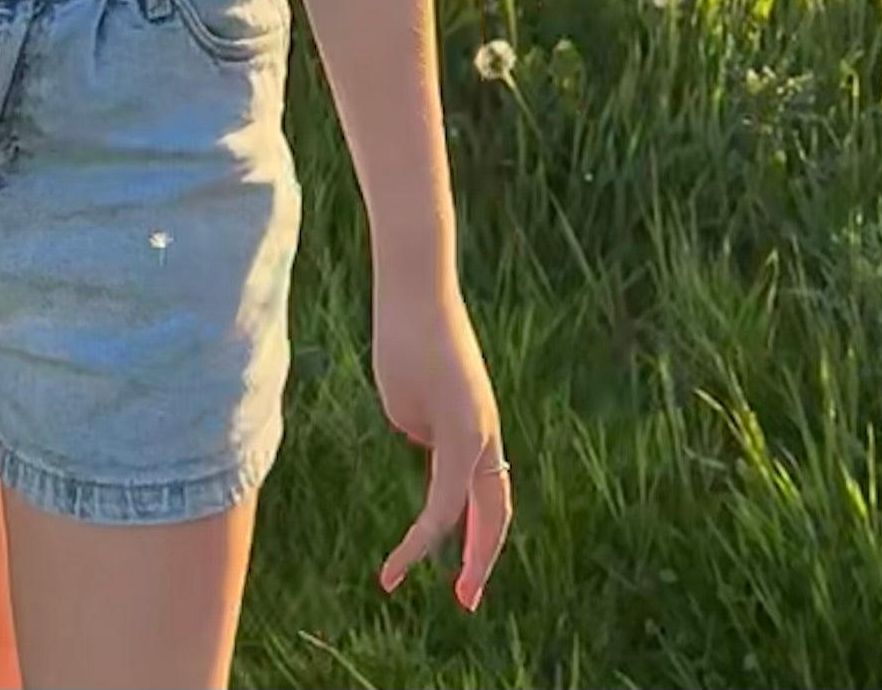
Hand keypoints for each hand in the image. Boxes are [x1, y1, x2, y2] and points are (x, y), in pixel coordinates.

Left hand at [372, 278, 510, 612]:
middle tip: (464, 600)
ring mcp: (483, 415)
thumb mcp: (399, 397)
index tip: (388, 576)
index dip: (418, 548)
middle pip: (493, 511)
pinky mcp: (473, 402)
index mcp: (465, 434)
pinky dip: (468, 493)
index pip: (444, 510)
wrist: (418, 280)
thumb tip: (429, 444)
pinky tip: (450, 510)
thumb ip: (419, 433)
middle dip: (481, 560)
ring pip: (492, 487)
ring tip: (464, 571)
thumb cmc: (401, 335)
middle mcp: (484, 429)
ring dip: (481, 530)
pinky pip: (475, 460)